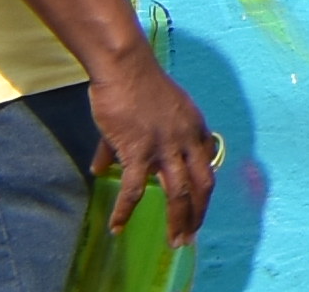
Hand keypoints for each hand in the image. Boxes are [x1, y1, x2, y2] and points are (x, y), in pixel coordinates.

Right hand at [89, 45, 220, 242]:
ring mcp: (165, 146)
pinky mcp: (139, 150)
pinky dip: (125, 210)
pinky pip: (134, 189)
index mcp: (195, 129)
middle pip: (201, 185)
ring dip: (178, 220)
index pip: (207, 169)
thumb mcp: (150, 115)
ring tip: (174, 241)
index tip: (199, 213)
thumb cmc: (135, 87)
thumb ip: (129, 144)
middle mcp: (187, 140)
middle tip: (189, 237)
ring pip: (178, 192)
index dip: (204, 194)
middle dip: (197, 215)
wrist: (126, 68)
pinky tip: (117, 226)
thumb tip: (101, 169)